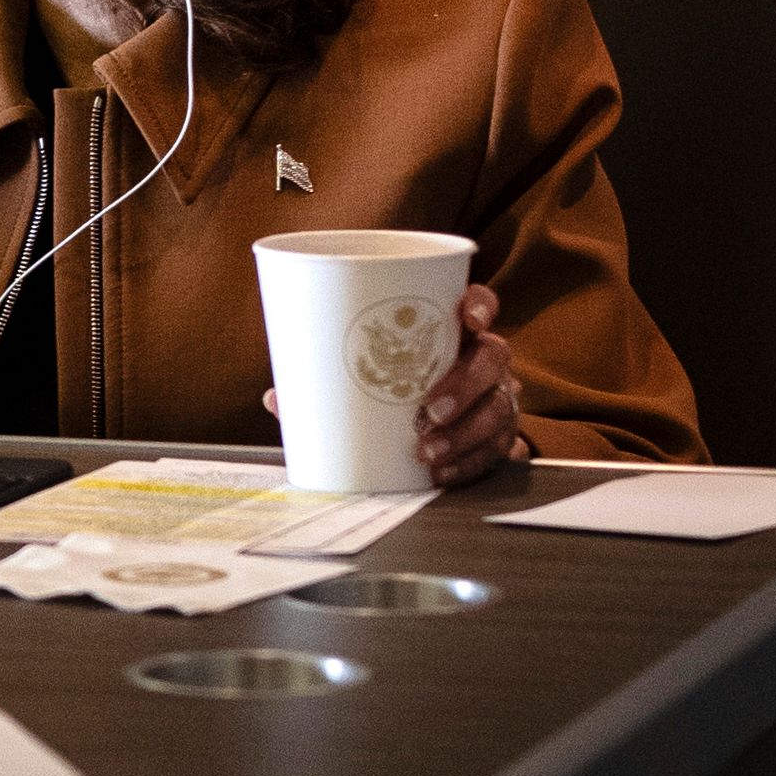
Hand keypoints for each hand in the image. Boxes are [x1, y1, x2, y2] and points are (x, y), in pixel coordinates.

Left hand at [257, 287, 531, 487]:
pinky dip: (467, 463)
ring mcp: (496, 398)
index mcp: (451, 332)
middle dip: (464, 385)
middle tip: (429, 412)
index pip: (479, 304)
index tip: (466, 318)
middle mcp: (482, 360)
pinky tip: (441, 471)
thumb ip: (325, 383)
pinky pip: (495, 449)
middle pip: (492, 359)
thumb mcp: (362, 379)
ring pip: (497, 408)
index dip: (479, 306)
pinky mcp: (498, 437)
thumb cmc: (392, 390)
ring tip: (427, 450)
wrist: (430, 433)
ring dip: (463, 432)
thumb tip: (277, 399)